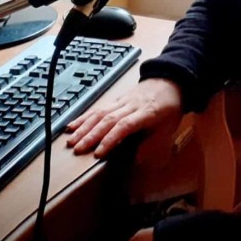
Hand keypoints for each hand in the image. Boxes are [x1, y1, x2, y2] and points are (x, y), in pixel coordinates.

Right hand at [66, 78, 181, 157]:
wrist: (170, 80)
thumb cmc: (170, 107)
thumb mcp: (169, 128)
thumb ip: (153, 144)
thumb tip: (135, 159)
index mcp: (146, 113)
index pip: (124, 126)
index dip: (110, 139)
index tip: (98, 153)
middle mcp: (131, 105)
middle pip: (108, 119)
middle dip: (90, 135)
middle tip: (77, 149)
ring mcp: (122, 101)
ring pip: (100, 112)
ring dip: (83, 126)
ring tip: (70, 139)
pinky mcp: (116, 99)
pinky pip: (98, 108)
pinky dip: (84, 117)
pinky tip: (72, 124)